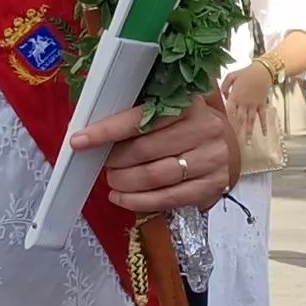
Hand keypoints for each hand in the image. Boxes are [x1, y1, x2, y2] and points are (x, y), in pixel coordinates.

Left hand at [77, 94, 239, 214]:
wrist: (226, 147)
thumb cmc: (187, 126)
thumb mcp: (172, 108)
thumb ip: (141, 110)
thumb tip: (95, 123)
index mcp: (189, 104)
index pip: (141, 118)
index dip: (107, 131)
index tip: (80, 140)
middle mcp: (204, 130)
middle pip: (145, 150)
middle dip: (115, 160)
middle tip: (103, 163)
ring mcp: (210, 160)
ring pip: (155, 176)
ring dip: (124, 182)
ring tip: (112, 180)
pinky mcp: (210, 186)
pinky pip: (167, 199)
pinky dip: (138, 201)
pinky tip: (122, 197)